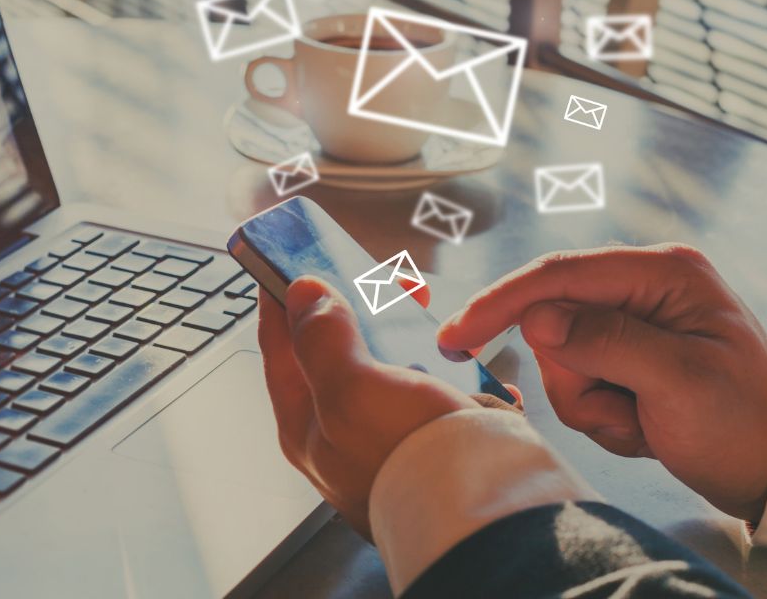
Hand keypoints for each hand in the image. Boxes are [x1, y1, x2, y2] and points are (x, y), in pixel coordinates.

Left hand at [257, 276, 477, 538]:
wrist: (486, 510)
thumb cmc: (412, 458)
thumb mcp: (352, 389)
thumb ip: (321, 339)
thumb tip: (303, 294)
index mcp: (307, 424)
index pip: (280, 344)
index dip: (282, 297)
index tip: (290, 256)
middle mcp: (341, 431)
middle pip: (335, 349)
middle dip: (358, 305)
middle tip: (381, 277)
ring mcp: (388, 435)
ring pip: (387, 363)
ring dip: (406, 330)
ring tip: (425, 309)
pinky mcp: (433, 436)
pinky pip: (435, 386)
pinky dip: (449, 365)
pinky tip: (462, 355)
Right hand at [438, 244, 766, 521]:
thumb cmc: (746, 421)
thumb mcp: (682, 383)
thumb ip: (608, 342)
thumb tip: (538, 319)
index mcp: (660, 273)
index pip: (559, 275)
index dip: (501, 304)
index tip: (455, 335)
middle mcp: (641, 287)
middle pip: (553, 323)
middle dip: (577, 380)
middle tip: (626, 413)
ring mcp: (632, 323)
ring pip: (560, 361)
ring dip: (592, 405)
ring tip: (644, 424)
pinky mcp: (625, 355)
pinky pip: (578, 383)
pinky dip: (602, 415)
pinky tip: (645, 426)